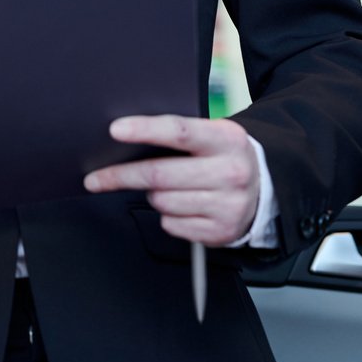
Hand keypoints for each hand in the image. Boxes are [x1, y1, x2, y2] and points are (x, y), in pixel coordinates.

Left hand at [83, 115, 258, 245]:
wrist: (266, 187)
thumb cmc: (224, 156)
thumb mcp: (212, 134)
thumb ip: (178, 134)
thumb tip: (126, 138)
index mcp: (226, 139)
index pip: (179, 131)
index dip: (144, 130)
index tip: (115, 130)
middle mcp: (230, 172)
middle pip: (160, 174)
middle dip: (120, 176)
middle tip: (95, 178)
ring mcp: (228, 204)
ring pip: (162, 201)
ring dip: (153, 195)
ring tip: (167, 187)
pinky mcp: (221, 231)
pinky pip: (171, 224)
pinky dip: (167, 215)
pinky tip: (183, 205)